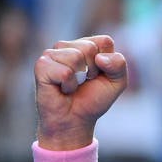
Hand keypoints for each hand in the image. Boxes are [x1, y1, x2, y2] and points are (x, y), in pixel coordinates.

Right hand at [34, 35, 127, 149]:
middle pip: (89, 47)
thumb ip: (119, 65)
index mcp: (87, 45)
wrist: (74, 120)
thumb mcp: (117, 82)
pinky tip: (62, 89)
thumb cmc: (93, 99)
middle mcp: (68, 46)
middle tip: (84, 82)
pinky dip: (68, 85)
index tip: (99, 75)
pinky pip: (64, 72)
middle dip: (93, 70)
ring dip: (79, 78)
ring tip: (72, 85)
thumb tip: (100, 57)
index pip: (104, 41)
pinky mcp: (42, 65)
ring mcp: (52, 54)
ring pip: (75, 57)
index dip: (107, 62)